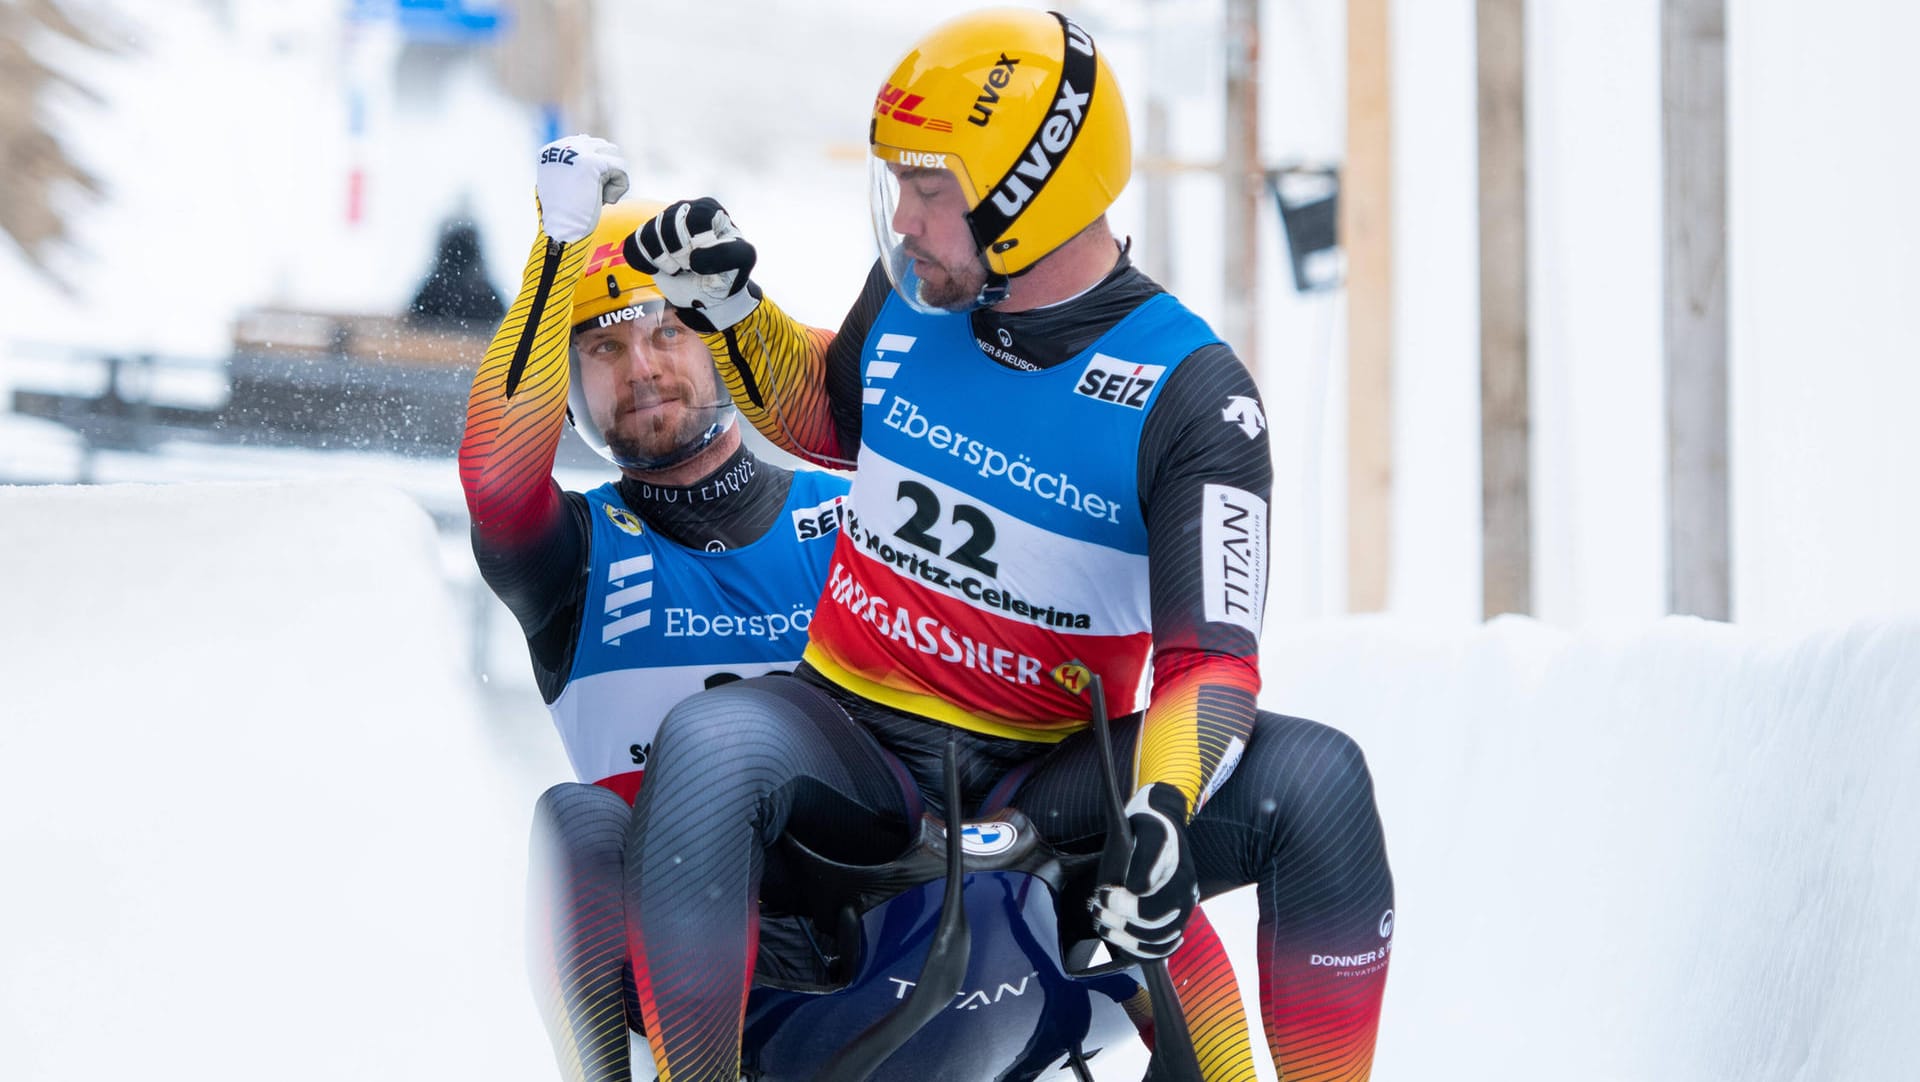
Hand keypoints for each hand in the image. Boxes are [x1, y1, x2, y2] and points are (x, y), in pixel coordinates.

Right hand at [535, 134, 628, 242]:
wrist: (562, 228)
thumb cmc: (564, 214)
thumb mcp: (565, 183)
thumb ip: (574, 164)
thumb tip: (587, 139)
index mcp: (551, 151)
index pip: (587, 146)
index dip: (596, 171)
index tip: (583, 191)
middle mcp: (562, 147)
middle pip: (603, 148)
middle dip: (606, 172)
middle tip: (593, 195)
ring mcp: (577, 152)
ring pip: (614, 156)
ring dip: (612, 178)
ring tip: (598, 195)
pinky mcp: (593, 163)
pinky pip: (621, 168)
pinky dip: (619, 188)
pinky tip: (605, 200)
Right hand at [623, 197, 758, 330]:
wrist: (708, 292)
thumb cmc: (728, 272)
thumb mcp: (743, 261)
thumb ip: (727, 253)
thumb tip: (694, 258)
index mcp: (708, 209)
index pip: (696, 218)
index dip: (697, 243)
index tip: (704, 258)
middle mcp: (683, 209)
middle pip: (668, 227)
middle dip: (680, 255)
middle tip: (691, 266)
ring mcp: (662, 222)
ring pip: (649, 236)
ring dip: (663, 261)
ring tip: (678, 268)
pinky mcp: (645, 237)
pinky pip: (633, 246)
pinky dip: (645, 263)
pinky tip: (659, 269)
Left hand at [1090, 783, 1198, 960]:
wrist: (1164, 832)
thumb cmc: (1148, 830)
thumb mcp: (1146, 829)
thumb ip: (1145, 856)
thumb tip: (1137, 889)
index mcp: (1179, 876)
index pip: (1151, 905)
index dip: (1120, 903)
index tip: (1103, 892)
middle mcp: (1186, 898)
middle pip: (1154, 929)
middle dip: (1120, 922)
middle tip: (1099, 908)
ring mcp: (1182, 914)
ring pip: (1158, 945)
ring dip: (1125, 939)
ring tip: (1104, 923)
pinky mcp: (1173, 926)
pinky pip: (1160, 952)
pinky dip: (1138, 953)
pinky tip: (1120, 940)